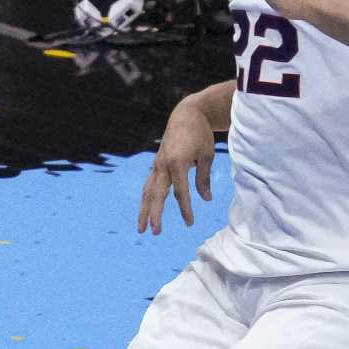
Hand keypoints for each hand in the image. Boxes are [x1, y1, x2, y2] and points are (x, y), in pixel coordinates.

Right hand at [137, 96, 217, 233]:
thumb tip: (206, 199)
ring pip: (147, 191)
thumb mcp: (207, 156)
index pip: (181, 192)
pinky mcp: (156, 164)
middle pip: (156, 194)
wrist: (185, 115)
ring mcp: (157, 165)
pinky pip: (149, 185)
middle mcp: (163, 165)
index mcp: (177, 162)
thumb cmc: (200, 135)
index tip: (189, 223)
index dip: (185, 209)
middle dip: (154, 214)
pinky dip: (147, 200)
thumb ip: (203, 178)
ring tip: (142, 229)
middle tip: (155, 232)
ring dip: (144, 211)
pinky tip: (146, 212)